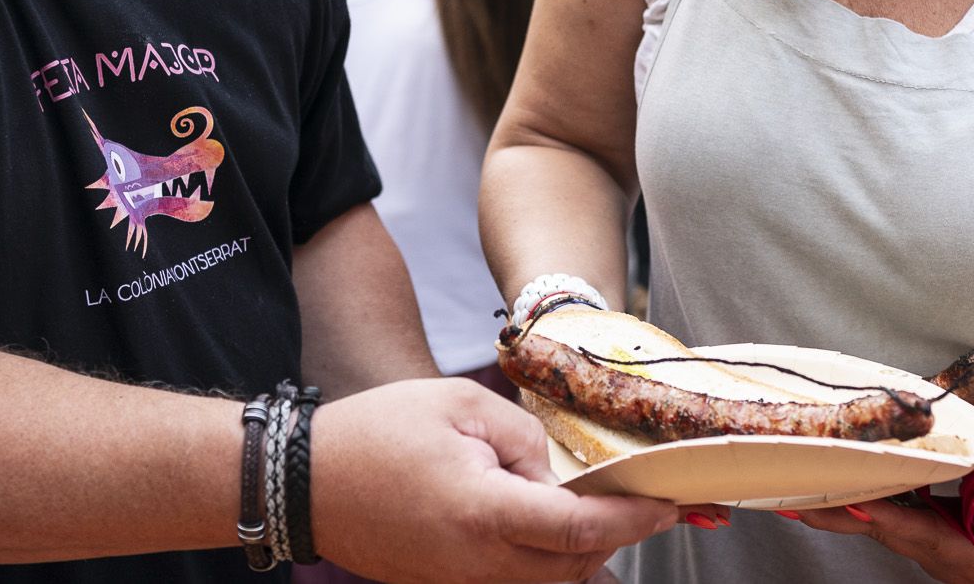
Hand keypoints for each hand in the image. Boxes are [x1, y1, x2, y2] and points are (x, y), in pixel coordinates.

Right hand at [310, 378, 676, 582]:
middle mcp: (476, 562)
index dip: (632, 520)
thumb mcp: (462, 406)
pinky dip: (549, 570)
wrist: (306, 480)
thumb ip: (524, 439)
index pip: (579, 528)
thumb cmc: (378, 433)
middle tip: (647, 508)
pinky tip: (565, 546)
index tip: (667, 505)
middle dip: (617, 541)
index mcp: (484, 511)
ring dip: (583, 559)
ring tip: (609, 521)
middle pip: (572, 569)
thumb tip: (558, 476)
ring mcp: (459, 582)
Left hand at [790, 424, 973, 583]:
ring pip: (879, 522)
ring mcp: (932, 548)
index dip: (881, 517)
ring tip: (801, 474)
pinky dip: (867, 494)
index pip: (915, 533)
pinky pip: (892, 515)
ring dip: (841, 500)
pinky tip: (844, 471)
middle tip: (790, 490)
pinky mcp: (932, 536)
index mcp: (966, 557)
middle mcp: (939, 555)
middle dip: (836, 509)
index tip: (848, 501)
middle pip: (880, 528)